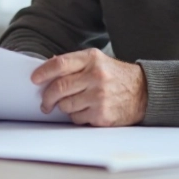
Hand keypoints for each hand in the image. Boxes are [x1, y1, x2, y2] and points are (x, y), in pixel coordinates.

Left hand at [31, 48, 146, 126]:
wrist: (144, 92)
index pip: (60, 64)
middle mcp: (96, 76)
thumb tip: (48, 67)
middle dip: (47, 97)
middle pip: (59, 87)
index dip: (43, 72)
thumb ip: (74, 63)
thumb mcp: (98, 61)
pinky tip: (86, 110)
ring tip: (72, 104)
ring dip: (63, 107)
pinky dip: (76, 116)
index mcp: (92, 59)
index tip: (34, 79)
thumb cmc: (116, 76)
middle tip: (45, 102)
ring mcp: (99, 96)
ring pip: (66, 105)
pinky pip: (77, 118)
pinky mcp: (102, 115)